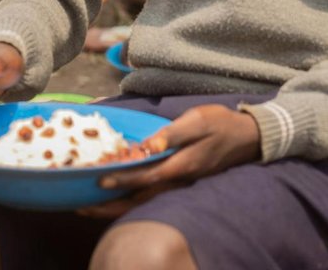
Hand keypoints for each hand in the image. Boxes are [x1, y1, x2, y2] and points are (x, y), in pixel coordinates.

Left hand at [77, 105, 260, 218]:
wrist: (246, 137)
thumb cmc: (219, 124)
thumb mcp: (196, 120)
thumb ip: (171, 134)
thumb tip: (147, 147)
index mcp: (180, 166)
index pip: (144, 177)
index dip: (121, 179)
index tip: (97, 180)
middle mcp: (177, 181)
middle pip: (139, 199)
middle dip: (109, 205)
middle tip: (81, 206)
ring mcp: (178, 184)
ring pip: (142, 201)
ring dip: (116, 206)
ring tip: (89, 206)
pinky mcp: (178, 181)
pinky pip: (149, 195)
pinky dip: (130, 197)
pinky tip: (115, 195)